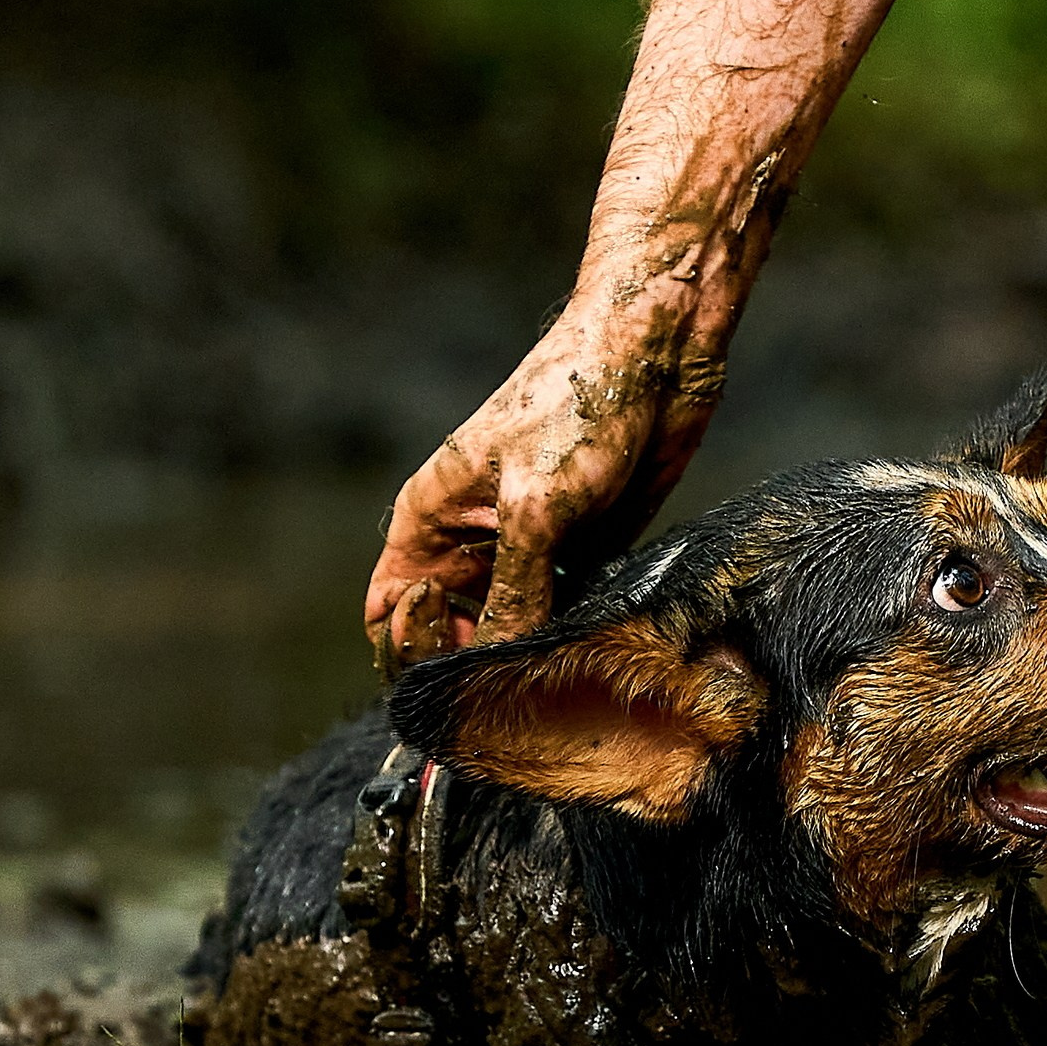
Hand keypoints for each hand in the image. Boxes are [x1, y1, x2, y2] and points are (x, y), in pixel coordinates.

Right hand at [363, 295, 724, 669]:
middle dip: (474, 667)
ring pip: (510, 630)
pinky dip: (573, 635)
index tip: (458, 674)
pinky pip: (564, 613)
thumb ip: (512, 591)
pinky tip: (596, 648)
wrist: (656, 356)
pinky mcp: (581, 553)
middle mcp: (469, 542)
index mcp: (428, 521)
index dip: (410, 654)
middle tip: (517, 690)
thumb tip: (495, 664)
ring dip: (529, 656)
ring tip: (559, 677)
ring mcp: (526, 550)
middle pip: (449, 633)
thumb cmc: (577, 403)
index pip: (390, 614)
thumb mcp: (536, 508)